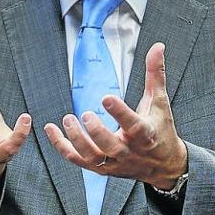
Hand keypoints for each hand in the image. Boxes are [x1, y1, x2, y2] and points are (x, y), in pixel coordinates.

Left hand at [45, 43, 187, 189]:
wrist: (163, 166)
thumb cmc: (160, 130)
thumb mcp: (160, 102)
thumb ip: (155, 74)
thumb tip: (158, 46)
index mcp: (146, 134)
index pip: (134, 125)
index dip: (120, 112)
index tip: (106, 97)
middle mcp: (129, 151)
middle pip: (110, 147)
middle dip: (96, 132)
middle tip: (85, 114)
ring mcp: (114, 162)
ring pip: (92, 157)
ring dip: (76, 140)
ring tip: (67, 120)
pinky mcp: (102, 168)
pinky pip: (78, 160)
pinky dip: (62, 146)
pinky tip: (51, 130)